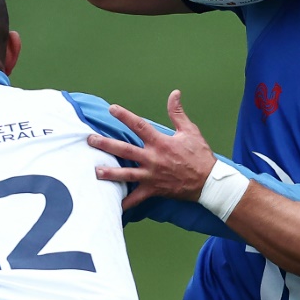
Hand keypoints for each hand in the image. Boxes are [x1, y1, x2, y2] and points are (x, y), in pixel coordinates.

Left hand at [90, 89, 216, 209]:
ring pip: (126, 174)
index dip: (125, 116)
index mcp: (160, 142)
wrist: (208, 181)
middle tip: (90, 140)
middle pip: (125, 150)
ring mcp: (152, 175)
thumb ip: (177, 113)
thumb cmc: (200, 155)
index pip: (139, 125)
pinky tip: (113, 205)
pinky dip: (125, 202)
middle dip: (106, 144)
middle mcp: (153, 159)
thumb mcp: (190, 131)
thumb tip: (174, 93)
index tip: (112, 109)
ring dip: (109, 172)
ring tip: (95, 171)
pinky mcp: (154, 189)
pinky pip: (137, 198)